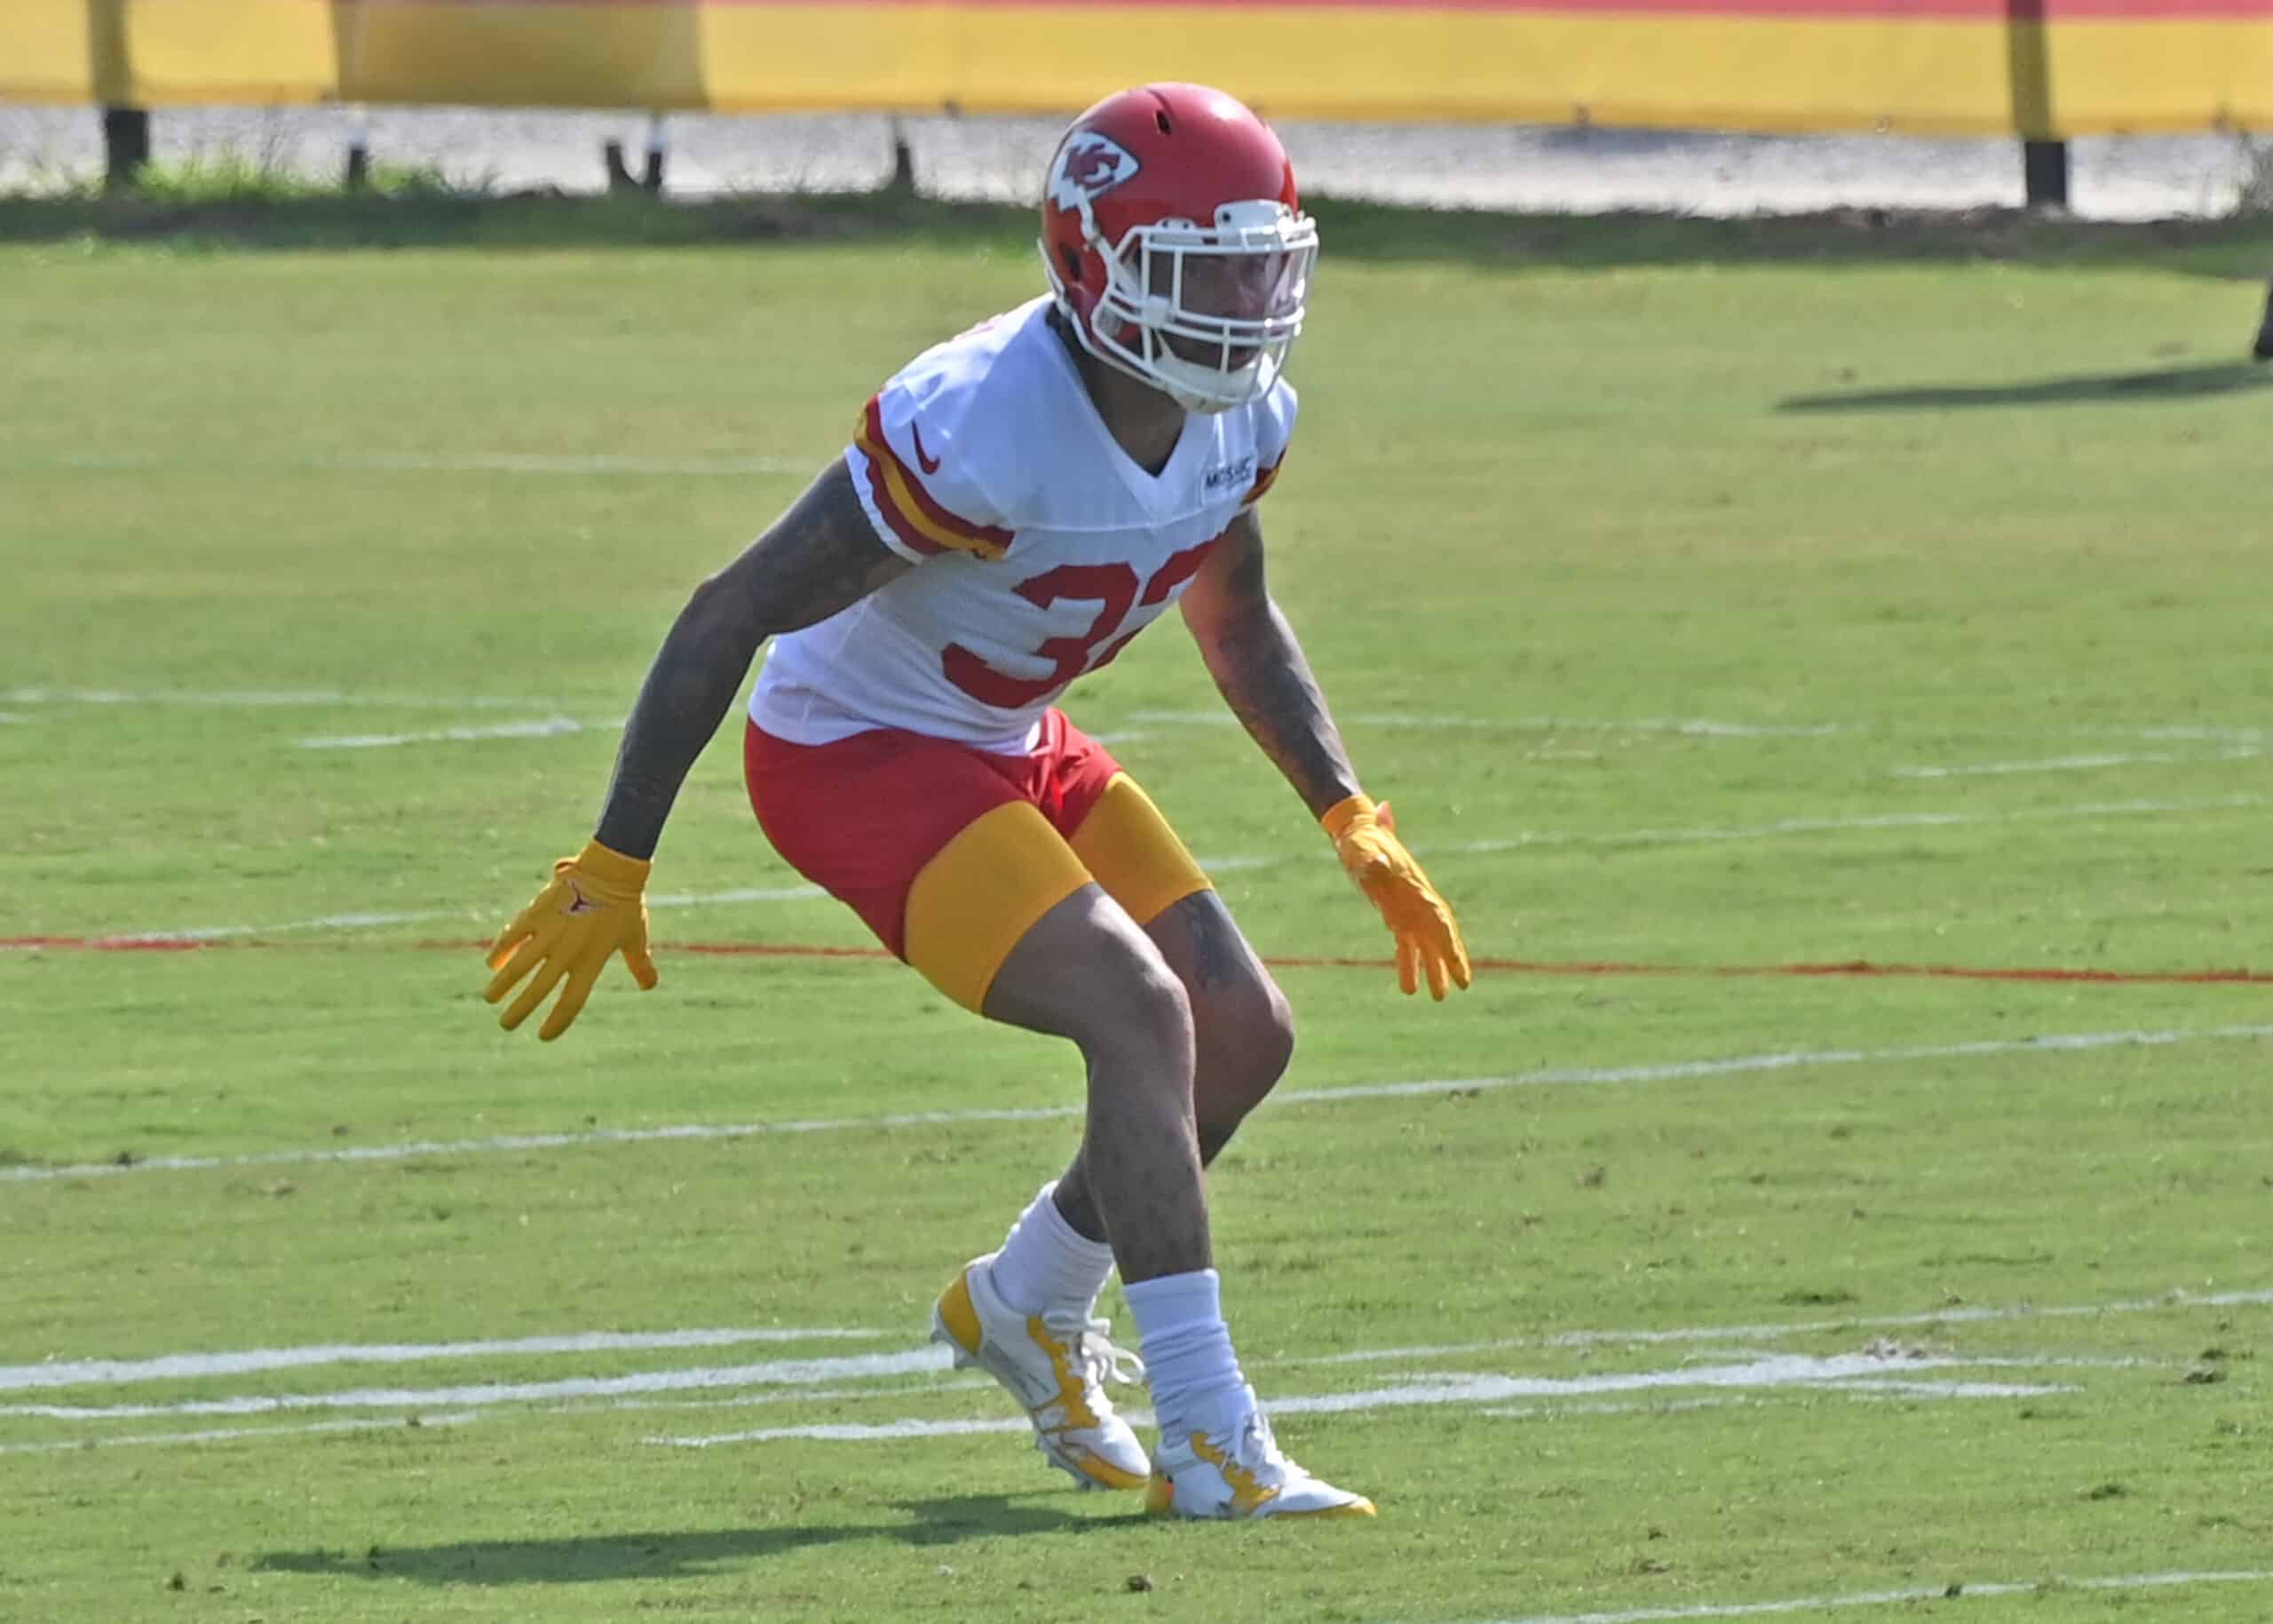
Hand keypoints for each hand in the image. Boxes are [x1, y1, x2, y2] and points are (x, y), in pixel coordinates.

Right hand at [484, 839, 658, 1039]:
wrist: (610, 870)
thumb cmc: (626, 905)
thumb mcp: (635, 937)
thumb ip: (639, 963)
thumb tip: (650, 985)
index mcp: (591, 961)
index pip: (571, 1001)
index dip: (557, 1021)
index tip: (544, 1035)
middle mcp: (568, 951)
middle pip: (538, 990)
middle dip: (520, 1010)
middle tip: (506, 1025)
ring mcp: (550, 932)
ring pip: (519, 965)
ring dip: (502, 984)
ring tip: (490, 998)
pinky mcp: (537, 912)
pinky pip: (513, 935)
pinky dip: (501, 949)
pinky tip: (492, 962)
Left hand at [1321, 794, 1472, 999]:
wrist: (1357, 833)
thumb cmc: (1361, 840)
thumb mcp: (1364, 848)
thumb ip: (1373, 857)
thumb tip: (1379, 863)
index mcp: (1416, 888)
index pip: (1439, 919)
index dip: (1449, 942)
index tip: (1456, 963)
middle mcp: (1418, 902)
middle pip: (1441, 935)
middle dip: (1452, 960)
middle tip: (1462, 986)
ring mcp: (1408, 911)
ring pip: (1426, 945)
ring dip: (1432, 969)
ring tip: (1438, 997)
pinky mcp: (1396, 917)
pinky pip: (1405, 946)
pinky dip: (1408, 965)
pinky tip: (1408, 988)